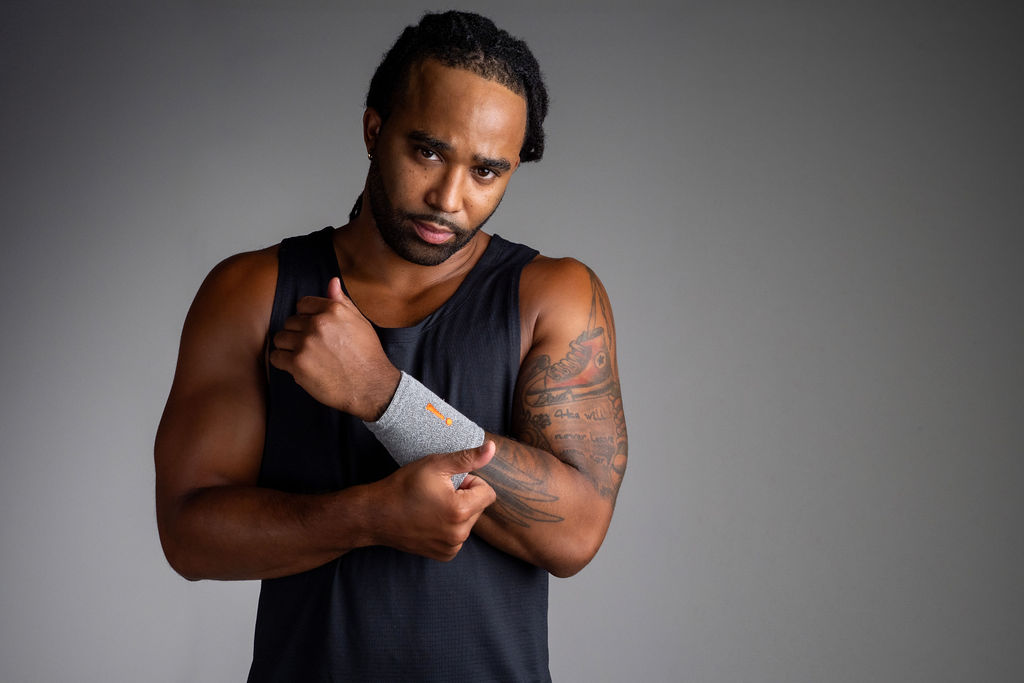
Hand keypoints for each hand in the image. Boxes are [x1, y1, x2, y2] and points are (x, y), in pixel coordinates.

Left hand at [269, 277, 399, 419]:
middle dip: (298, 333)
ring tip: (303, 356)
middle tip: (312, 347)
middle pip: (290, 322)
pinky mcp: (297, 364)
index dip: (306, 317)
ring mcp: (306, 344)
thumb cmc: (367, 354)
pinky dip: (283, 362)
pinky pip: (276, 357)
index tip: (313, 330)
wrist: (371, 386)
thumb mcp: (359, 322)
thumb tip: (332, 282)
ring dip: (288, 347)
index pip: (303, 304)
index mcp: (333, 310)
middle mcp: (317, 323)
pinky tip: (297, 366)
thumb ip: (342, 301)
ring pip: (280, 338)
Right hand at [371, 441, 496, 561]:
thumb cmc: (404, 486)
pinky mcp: (445, 555)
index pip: (488, 493)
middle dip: (465, 497)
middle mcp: (459, 534)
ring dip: (458, 512)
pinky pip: (459, 536)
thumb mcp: (435, 465)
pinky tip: (430, 520)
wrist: (376, 515)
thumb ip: (467, 458)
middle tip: (438, 493)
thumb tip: (492, 448)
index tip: (449, 482)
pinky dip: (450, 527)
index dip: (470, 482)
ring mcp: (452, 547)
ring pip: (469, 522)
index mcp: (461, 511)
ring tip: (432, 506)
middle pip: (479, 508)